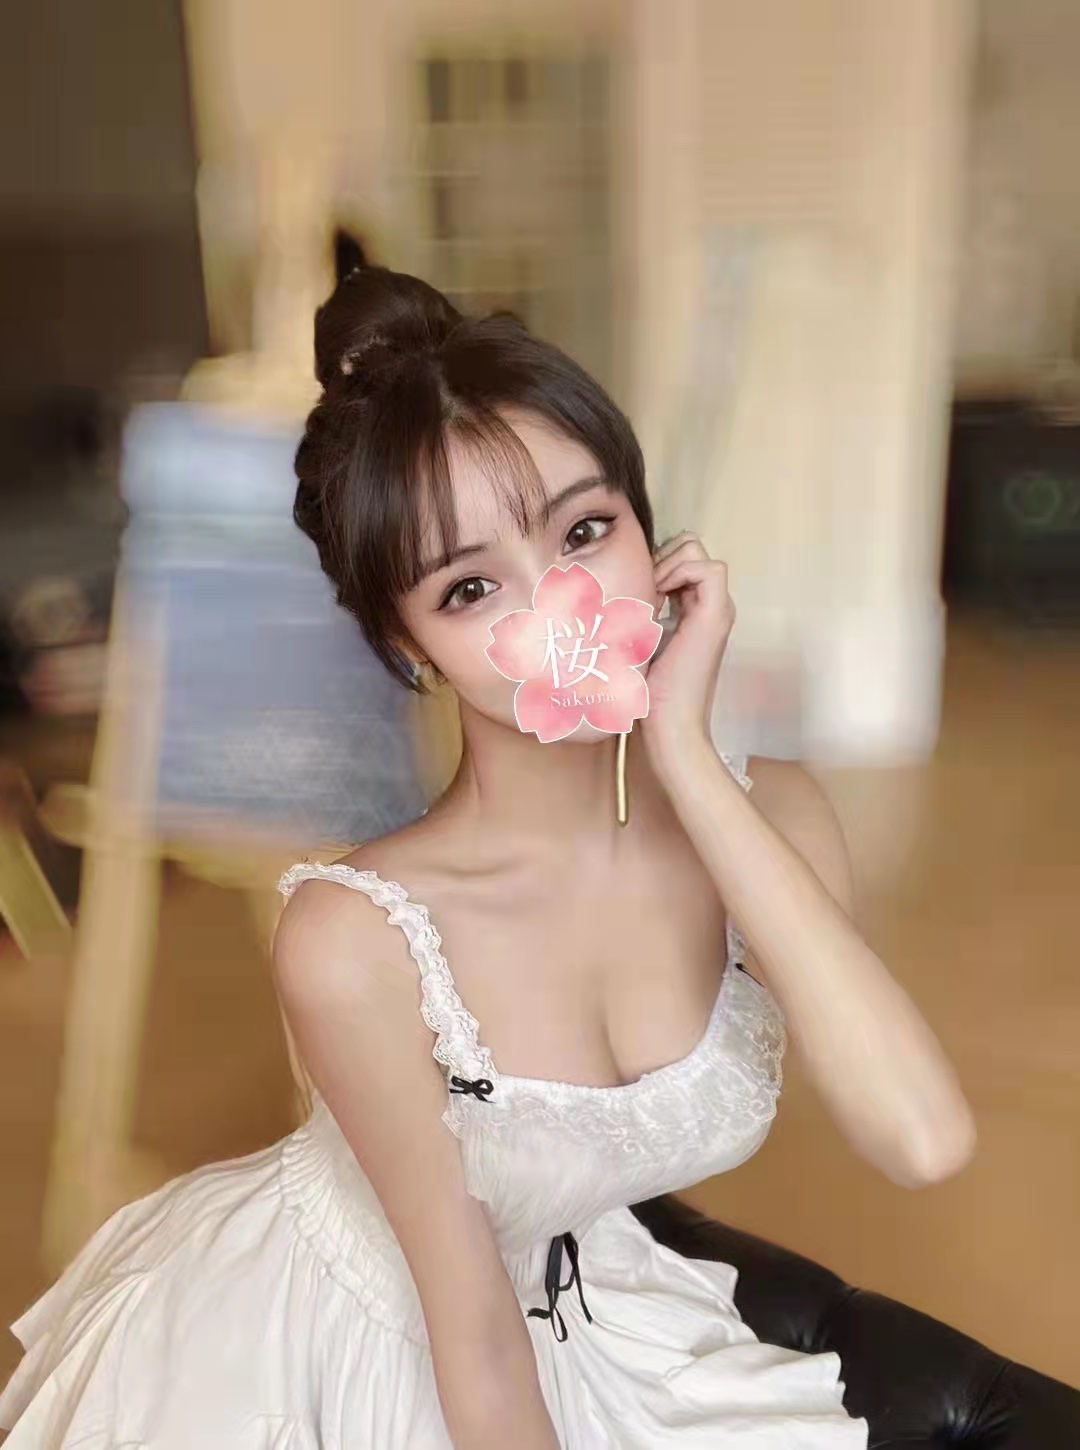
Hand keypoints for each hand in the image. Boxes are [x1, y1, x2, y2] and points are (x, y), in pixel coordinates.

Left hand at [642, 532, 734, 759]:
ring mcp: (717, 609)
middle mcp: (711, 606)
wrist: (671, 725)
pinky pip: (710, 568)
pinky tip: (659, 596)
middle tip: (642, 588)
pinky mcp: (717, 616)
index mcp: (696, 610)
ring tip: (650, 593)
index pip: (679, 558)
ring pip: (699, 552)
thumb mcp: (639, 644)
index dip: (655, 562)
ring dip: (668, 562)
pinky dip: (681, 571)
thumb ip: (638, 618)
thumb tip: (609, 597)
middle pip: (691, 547)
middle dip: (662, 556)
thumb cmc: (651, 696)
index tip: (635, 588)